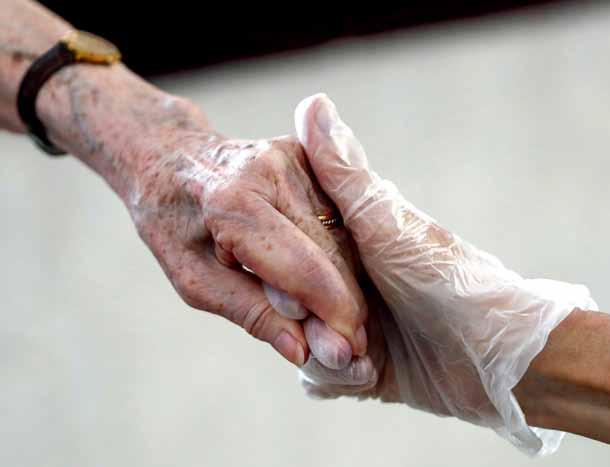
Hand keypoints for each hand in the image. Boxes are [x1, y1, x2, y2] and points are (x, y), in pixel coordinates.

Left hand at [128, 128, 370, 365]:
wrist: (168, 158)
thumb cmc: (174, 224)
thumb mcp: (195, 280)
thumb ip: (251, 313)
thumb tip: (304, 350)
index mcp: (233, 201)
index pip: (302, 266)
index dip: (332, 312)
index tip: (349, 351)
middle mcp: (271, 169)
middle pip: (331, 250)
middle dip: (345, 303)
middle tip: (348, 345)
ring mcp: (294, 155)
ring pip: (342, 233)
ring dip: (345, 279)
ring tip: (334, 315)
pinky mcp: (308, 154)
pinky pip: (337, 214)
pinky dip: (338, 251)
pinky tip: (330, 276)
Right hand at [294, 94, 596, 454]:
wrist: (497, 359)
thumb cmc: (445, 281)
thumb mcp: (385, 224)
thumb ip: (342, 173)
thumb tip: (312, 102)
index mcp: (345, 244)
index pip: (283, 251)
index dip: (278, 273)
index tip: (292, 292)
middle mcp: (343, 283)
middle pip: (288, 303)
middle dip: (304, 327)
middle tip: (342, 338)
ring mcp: (352, 326)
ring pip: (301, 344)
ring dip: (326, 361)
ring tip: (363, 361)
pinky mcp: (362, 365)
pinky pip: (323, 376)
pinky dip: (336, 381)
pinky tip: (363, 377)